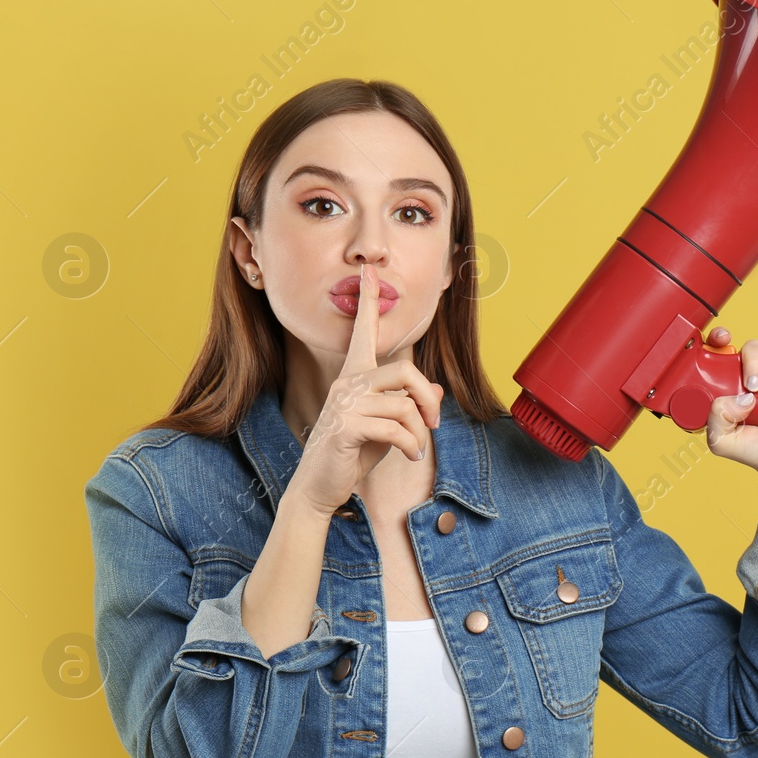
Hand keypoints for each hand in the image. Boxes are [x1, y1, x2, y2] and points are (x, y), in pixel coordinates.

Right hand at [285, 261, 443, 516]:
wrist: (320, 486)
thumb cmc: (352, 454)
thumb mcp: (387, 427)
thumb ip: (408, 406)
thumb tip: (437, 391)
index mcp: (355, 376)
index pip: (363, 331)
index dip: (368, 301)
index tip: (369, 271)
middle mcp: (347, 383)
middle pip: (405, 370)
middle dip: (428, 399)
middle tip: (435, 423)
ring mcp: (344, 403)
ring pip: (404, 404)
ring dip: (420, 431)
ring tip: (416, 447)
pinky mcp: (345, 426)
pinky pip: (395, 429)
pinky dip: (411, 445)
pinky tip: (409, 456)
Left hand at [703, 326, 757, 478]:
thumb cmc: (756, 454)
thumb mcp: (722, 441)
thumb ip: (716, 418)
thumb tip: (741, 396)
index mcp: (732, 383)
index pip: (724, 350)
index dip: (720, 338)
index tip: (723, 339)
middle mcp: (756, 377)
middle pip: (753, 348)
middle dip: (753, 363)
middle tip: (753, 389)